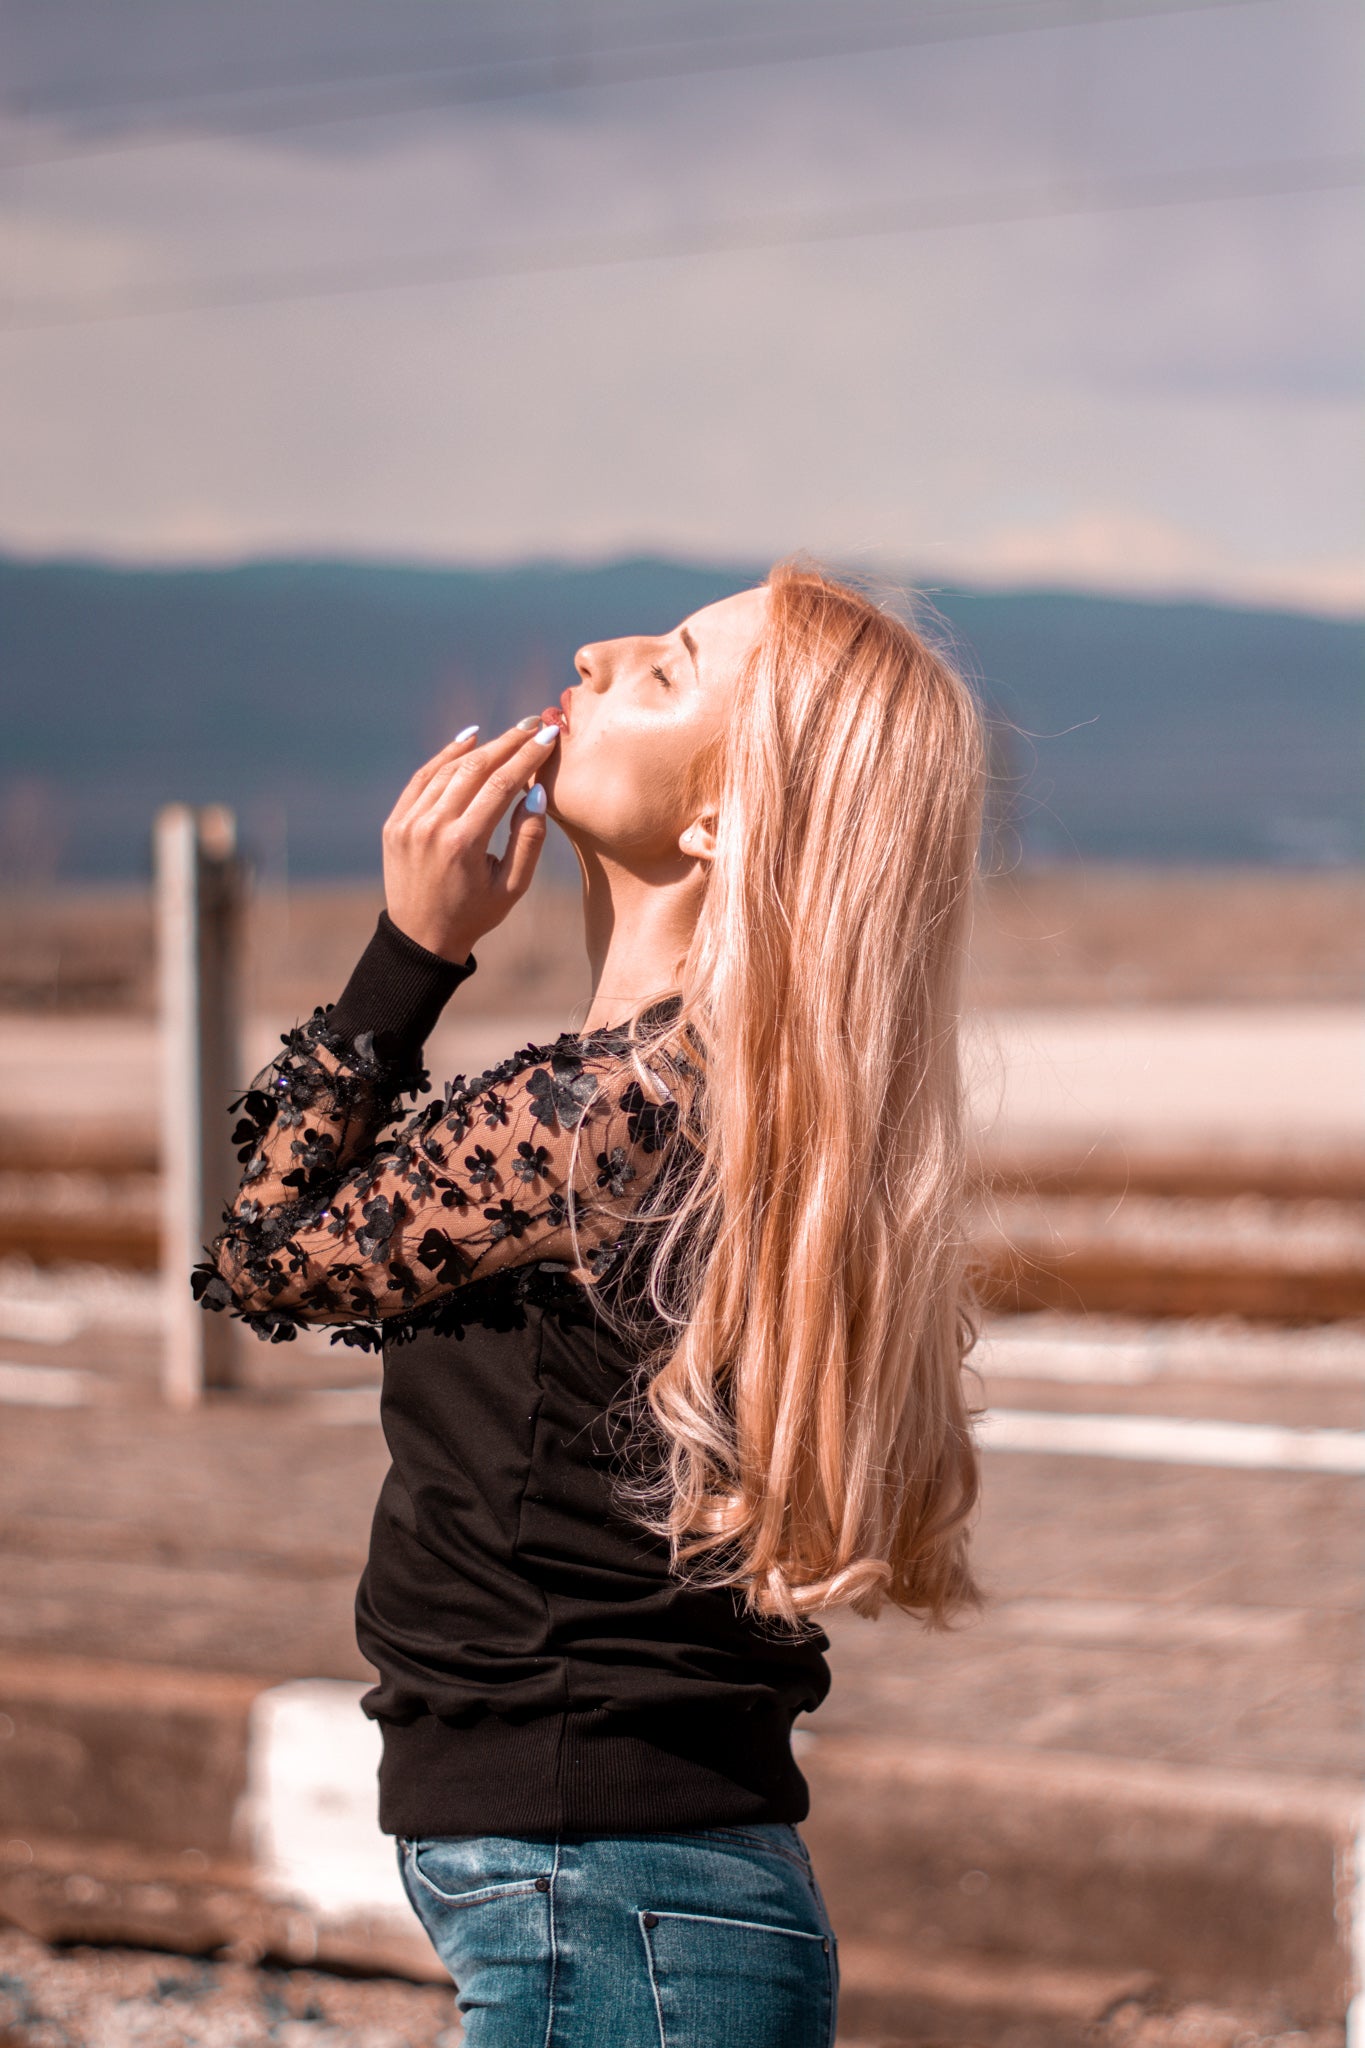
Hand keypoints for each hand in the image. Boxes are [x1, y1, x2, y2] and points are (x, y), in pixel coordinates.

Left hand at [381, 720, 559, 962]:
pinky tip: (468, 739)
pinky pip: (423, 779)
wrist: (421, 937)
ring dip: (481, 747)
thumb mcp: (513, 886)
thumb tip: (536, 792)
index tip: (548, 737)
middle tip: (533, 725)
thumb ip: (529, 840)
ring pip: (449, 770)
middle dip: (508, 742)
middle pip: (476, 768)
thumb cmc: (475, 914)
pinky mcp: (395, 823)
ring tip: (509, 734)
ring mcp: (409, 823)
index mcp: (464, 844)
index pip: (502, 785)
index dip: (528, 756)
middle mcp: (432, 827)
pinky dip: (445, 756)